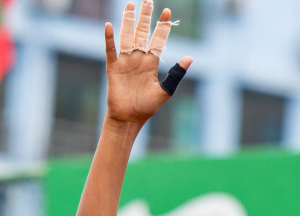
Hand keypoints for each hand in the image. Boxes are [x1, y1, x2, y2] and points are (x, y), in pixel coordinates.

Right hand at [104, 2, 191, 128]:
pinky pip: (111, 50)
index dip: (163, 26)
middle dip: (146, 17)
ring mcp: (125, 62)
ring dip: (128, 21)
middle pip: (143, 33)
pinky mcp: (113, 68)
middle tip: (148, 0)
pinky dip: (109, 39)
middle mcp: (138, 59)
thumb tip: (190, 57)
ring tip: (130, 5)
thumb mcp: (165, 91)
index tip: (168, 12)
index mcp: (151, 63)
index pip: (158, 39)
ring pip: (127, 36)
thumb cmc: (146, 107)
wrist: (129, 119)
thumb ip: (176, 74)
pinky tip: (109, 26)